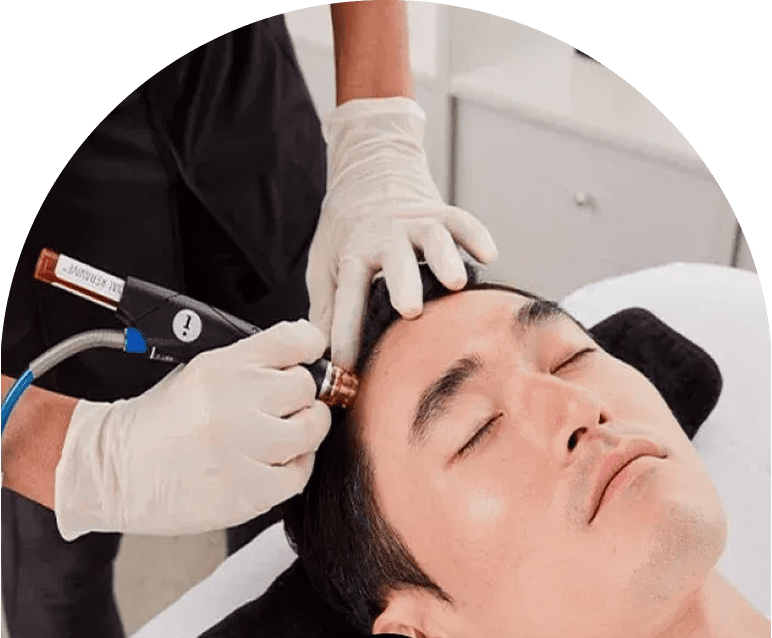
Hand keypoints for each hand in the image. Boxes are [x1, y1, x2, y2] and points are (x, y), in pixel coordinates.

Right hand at [54, 320, 330, 538]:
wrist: (114, 470)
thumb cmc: (159, 422)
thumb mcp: (200, 371)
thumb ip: (251, 363)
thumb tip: (303, 359)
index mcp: (222, 366)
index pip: (294, 340)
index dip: (310, 347)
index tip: (310, 356)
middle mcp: (234, 403)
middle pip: (306, 388)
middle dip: (301, 395)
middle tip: (286, 405)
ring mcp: (242, 449)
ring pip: (309, 431)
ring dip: (303, 431)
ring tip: (282, 434)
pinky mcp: (246, 492)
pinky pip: (298, 474)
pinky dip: (292, 467)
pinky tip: (272, 462)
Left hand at [306, 97, 497, 370]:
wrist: (369, 167)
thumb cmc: (345, 226)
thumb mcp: (325, 262)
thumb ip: (326, 307)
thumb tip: (321, 353)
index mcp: (353, 253)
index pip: (347, 297)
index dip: (346, 332)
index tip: (346, 365)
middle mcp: (384, 237)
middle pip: (394, 262)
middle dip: (403, 285)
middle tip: (410, 310)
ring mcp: (415, 222)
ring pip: (432, 238)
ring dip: (444, 258)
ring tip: (456, 281)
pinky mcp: (439, 211)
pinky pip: (461, 220)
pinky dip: (474, 235)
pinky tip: (488, 254)